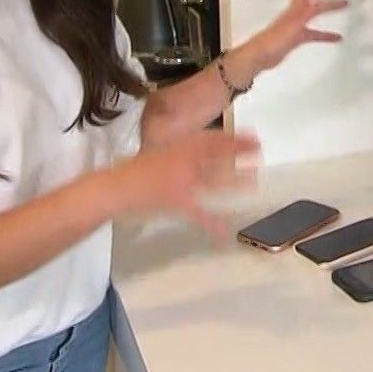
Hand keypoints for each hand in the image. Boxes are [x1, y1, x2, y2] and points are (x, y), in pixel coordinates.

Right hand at [110, 130, 260, 237]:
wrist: (113, 189)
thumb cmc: (133, 170)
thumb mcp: (158, 150)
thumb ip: (180, 150)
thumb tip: (203, 149)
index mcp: (178, 147)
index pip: (212, 139)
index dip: (234, 138)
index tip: (252, 138)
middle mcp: (184, 161)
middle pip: (217, 156)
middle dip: (240, 155)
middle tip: (259, 153)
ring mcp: (183, 183)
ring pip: (214, 181)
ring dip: (235, 181)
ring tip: (254, 181)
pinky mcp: (178, 204)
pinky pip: (200, 215)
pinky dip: (213, 225)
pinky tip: (226, 233)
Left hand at [237, 0, 347, 76]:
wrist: (262, 55)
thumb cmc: (274, 40)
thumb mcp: (295, 23)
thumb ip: (307, 13)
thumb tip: (318, 5)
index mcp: (295, 8)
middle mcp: (295, 13)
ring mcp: (295, 25)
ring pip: (312, 12)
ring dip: (323, 7)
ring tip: (337, 3)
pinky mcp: (296, 38)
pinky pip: (314, 34)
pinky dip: (325, 34)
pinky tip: (334, 37)